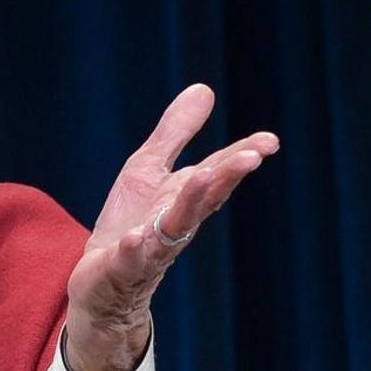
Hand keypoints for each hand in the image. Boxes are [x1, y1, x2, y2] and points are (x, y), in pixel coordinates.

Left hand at [64, 84, 278, 370]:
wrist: (102, 282)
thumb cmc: (131, 222)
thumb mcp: (148, 168)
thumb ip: (175, 132)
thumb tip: (205, 88)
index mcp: (183, 198)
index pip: (216, 174)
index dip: (241, 157)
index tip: (268, 141)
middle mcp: (175, 223)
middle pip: (204, 197)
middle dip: (226, 176)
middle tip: (253, 156)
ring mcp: (151, 247)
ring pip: (175, 227)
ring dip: (190, 203)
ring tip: (204, 177)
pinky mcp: (122, 267)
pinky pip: (132, 259)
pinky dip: (136, 249)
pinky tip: (136, 237)